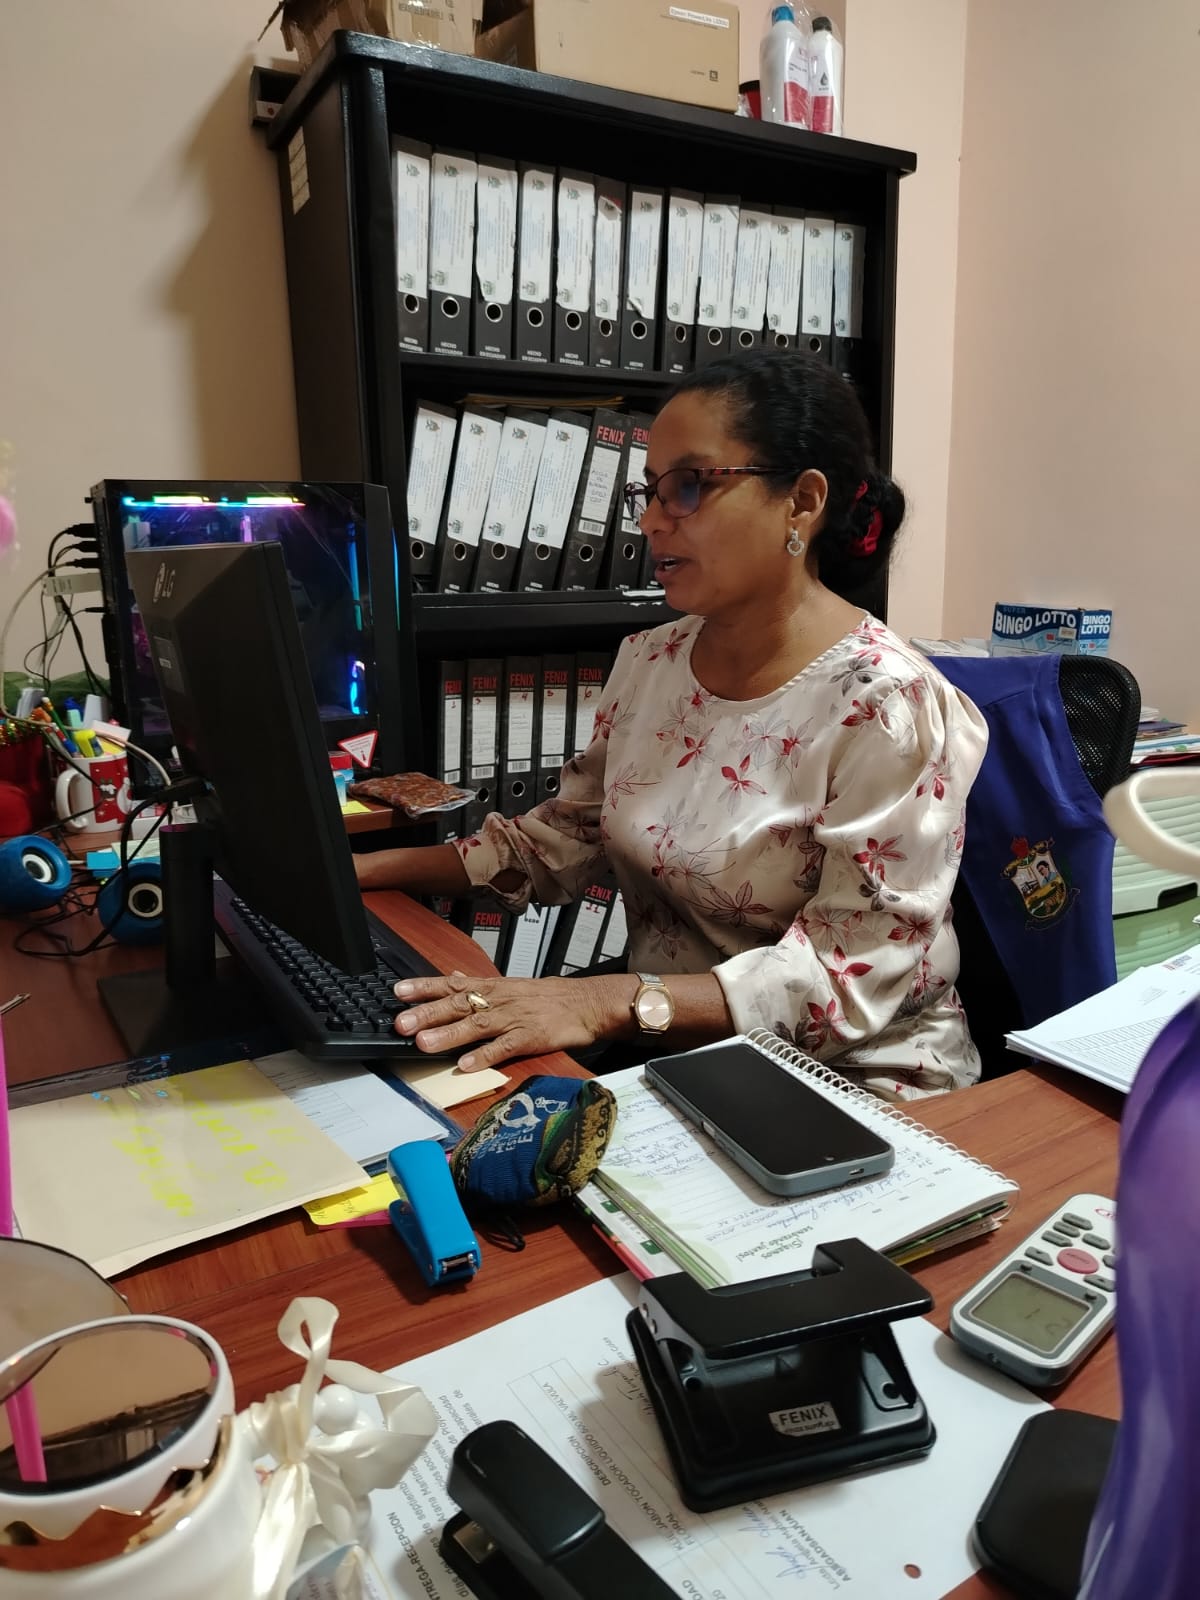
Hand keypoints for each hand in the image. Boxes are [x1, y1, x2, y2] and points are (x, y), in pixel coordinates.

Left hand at [392, 971, 632, 1069]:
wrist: (585, 1003)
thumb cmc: (546, 996)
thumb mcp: (509, 984)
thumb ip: (478, 983)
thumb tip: (451, 977)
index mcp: (491, 987)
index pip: (451, 984)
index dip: (424, 987)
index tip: (397, 991)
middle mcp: (498, 1000)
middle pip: (458, 1005)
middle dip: (428, 1013)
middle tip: (401, 1023)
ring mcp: (513, 1019)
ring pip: (477, 1025)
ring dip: (449, 1035)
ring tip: (424, 1044)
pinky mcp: (530, 1037)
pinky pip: (504, 1048)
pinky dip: (485, 1056)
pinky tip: (466, 1066)